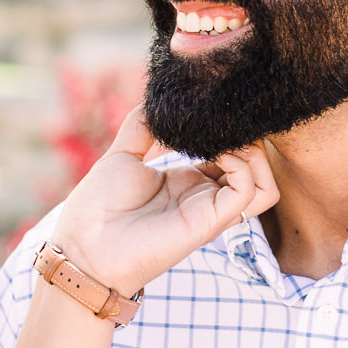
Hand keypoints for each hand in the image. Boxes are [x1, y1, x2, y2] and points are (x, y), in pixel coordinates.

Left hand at [52, 109, 277, 295]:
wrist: (83, 247)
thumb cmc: (97, 208)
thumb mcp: (122, 155)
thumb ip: (142, 126)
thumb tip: (160, 101)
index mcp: (186, 182)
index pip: (230, 155)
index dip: (229, 131)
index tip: (216, 109)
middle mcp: (203, 196)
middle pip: (254, 169)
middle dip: (248, 139)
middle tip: (226, 119)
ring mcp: (208, 210)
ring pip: (264, 186)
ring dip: (254, 155)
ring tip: (226, 138)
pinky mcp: (208, 222)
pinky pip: (247, 193)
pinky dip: (242, 167)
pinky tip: (218, 152)